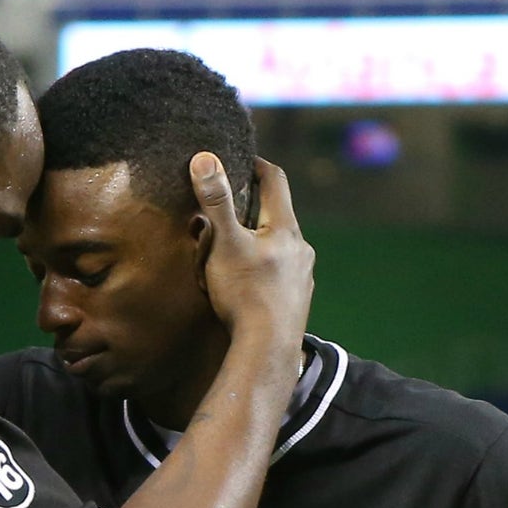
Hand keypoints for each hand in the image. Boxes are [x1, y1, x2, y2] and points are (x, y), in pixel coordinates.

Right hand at [191, 152, 313, 344]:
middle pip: (278, 214)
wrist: (267, 349)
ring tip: (235, 246)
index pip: (275, 180)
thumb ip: (215, 201)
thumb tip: (204, 158)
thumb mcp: (224, 243)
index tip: (241, 158)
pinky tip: (250, 281)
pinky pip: (282, 272)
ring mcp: (302, 275)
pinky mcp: (297, 299)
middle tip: (228, 205)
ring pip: (280, 245)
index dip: (257, 164)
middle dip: (254, 206)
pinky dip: (265, 267)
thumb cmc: (245, 294)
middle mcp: (300, 247)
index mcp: (284, 228)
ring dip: (260, 239)